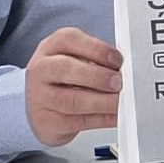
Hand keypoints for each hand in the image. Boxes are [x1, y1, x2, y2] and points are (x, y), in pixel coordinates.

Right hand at [26, 27, 123, 147]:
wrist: (40, 109)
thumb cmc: (63, 80)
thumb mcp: (75, 60)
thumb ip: (96, 61)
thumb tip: (123, 72)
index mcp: (50, 47)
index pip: (69, 39)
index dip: (96, 49)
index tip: (117, 60)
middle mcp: (41, 69)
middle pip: (65, 68)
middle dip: (97, 76)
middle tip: (118, 83)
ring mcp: (40, 97)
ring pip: (71, 100)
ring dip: (102, 102)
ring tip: (120, 102)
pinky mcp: (47, 122)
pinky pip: (78, 122)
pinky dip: (102, 119)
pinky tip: (115, 116)